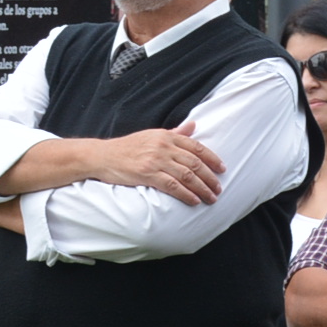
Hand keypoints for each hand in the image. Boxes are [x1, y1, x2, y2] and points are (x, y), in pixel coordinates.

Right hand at [90, 125, 224, 204]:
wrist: (103, 156)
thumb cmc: (128, 147)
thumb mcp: (152, 135)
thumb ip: (175, 132)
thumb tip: (193, 125)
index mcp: (166, 136)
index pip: (196, 147)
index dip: (212, 159)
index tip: (222, 169)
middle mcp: (164, 146)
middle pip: (195, 163)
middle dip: (210, 177)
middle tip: (219, 189)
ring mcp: (156, 160)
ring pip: (187, 175)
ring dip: (202, 188)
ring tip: (211, 198)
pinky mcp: (147, 174)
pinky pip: (172, 186)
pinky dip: (186, 194)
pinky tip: (194, 201)